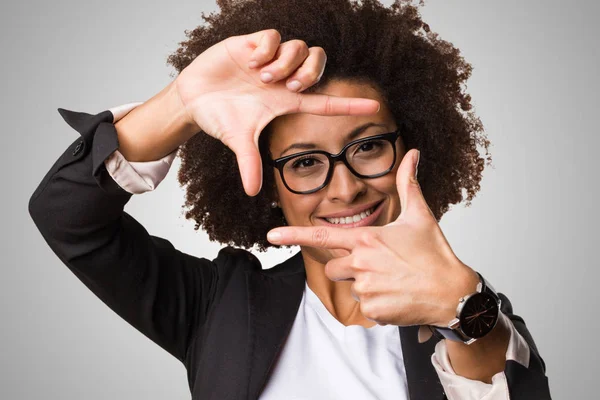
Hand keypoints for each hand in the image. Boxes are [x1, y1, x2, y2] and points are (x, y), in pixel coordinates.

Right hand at [174, 29, 380, 195]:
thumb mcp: (238, 141)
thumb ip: (248, 163)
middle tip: (290, 86)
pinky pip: (273, 36)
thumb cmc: (220, 118)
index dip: (349, 105)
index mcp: (286, 101)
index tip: (374, 106)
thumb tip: (253, 193)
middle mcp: (283, 79)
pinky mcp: (251, 44)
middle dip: (310, 73)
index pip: (325, 102)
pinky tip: (251, 62)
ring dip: (286, 63)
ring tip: (262, 77)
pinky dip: (267, 49)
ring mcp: (269, 59)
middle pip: (318, 64)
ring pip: (299, 47)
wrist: (193, 99)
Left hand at [266, 149, 479, 327]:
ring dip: (366, 285)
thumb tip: (414, 154)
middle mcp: (361, 264)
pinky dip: (378, 303)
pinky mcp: (373, 311)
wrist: (452, 292)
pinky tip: (398, 296)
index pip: (322, 238)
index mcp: (366, 239)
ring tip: (393, 280)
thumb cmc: (435, 254)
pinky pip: (365, 306)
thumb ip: (408, 184)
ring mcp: (366, 288)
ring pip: (351, 287)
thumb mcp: (420, 216)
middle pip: (334, 268)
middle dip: (349, 268)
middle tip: (380, 266)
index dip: (293, 236)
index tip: (271, 237)